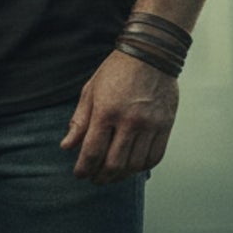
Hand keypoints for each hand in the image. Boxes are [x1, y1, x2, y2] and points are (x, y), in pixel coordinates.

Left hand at [60, 50, 177, 183]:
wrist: (151, 53)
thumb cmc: (116, 70)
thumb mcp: (91, 90)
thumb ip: (80, 120)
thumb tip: (67, 146)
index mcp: (106, 110)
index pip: (92, 151)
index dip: (84, 168)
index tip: (80, 174)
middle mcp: (130, 120)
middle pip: (114, 163)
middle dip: (101, 177)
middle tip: (94, 179)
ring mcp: (150, 124)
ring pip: (135, 164)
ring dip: (121, 176)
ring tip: (112, 176)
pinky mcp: (165, 124)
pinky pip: (154, 157)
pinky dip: (142, 167)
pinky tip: (132, 167)